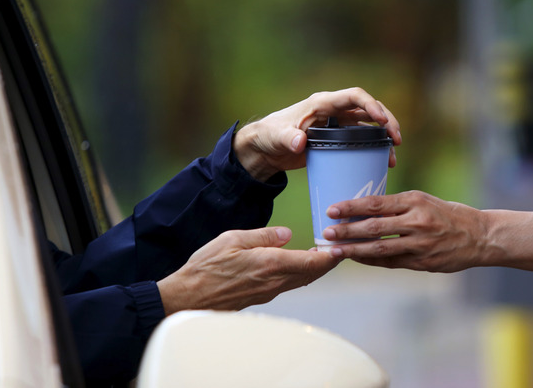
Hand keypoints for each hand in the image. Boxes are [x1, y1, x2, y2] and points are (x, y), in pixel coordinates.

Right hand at [157, 227, 338, 313]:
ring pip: (303, 280)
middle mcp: (274, 281)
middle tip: (340, 247)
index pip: (312, 261)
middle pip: (313, 273)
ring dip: (316, 268)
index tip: (343, 246)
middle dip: (329, 262)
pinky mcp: (262, 297)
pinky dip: (301, 274)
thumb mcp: (233, 239)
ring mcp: (269, 292)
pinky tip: (300, 264)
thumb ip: (264, 236)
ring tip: (324, 254)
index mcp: (270, 263)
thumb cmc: (206, 267)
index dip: (331, 255)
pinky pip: (290, 285)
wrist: (189, 298)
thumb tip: (288, 234)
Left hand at [233, 87, 401, 180]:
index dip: (371, 105)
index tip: (383, 120)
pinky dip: (374, 148)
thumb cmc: (269, 136)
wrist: (265, 149)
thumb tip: (300, 142)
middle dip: (387, 121)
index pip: (354, 96)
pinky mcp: (337, 139)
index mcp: (323, 103)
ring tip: (394, 153)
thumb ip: (288, 138)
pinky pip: (362, 140)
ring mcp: (338, 125)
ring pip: (369, 125)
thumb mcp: (277, 136)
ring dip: (384, 136)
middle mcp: (334, 111)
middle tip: (397, 139)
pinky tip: (383, 162)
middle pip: (368, 109)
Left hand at [322, 191, 487, 272]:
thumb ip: (398, 206)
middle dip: (347, 230)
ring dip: (354, 250)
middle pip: (374, 226)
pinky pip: (391, 262)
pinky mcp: (423, 262)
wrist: (481, 236)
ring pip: (380, 248)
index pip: (377, 203)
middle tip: (325, 233)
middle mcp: (417, 221)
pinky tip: (356, 259)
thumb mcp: (424, 201)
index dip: (352, 207)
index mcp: (415, 201)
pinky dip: (371, 261)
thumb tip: (363, 210)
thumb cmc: (448, 214)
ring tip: (334, 250)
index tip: (331, 209)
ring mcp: (420, 244)